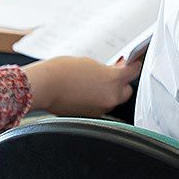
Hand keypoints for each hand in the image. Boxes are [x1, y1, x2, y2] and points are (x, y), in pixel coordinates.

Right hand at [24, 57, 141, 116]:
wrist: (45, 86)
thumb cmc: (63, 71)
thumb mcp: (90, 63)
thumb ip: (106, 70)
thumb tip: (112, 72)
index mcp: (113, 80)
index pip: (133, 72)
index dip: (134, 66)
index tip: (133, 63)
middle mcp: (110, 97)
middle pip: (126, 90)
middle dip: (121, 83)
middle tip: (113, 73)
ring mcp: (100, 108)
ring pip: (113, 100)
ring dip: (109, 92)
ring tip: (95, 82)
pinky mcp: (90, 115)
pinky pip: (100, 106)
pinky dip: (97, 99)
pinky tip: (87, 91)